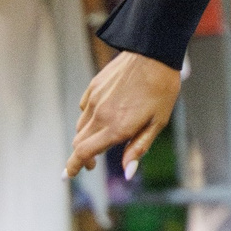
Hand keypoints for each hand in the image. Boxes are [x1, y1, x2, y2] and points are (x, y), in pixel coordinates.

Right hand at [67, 51, 183, 177]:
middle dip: (81, 157)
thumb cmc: (162, 90)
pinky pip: (84, 109)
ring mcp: (94, 100)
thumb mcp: (158, 123)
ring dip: (85, 138)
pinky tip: (103, 117)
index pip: (83, 152)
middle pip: (78, 143)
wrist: (153, 54)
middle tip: (92, 164)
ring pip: (80, 126)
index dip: (73, 166)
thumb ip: (139, 148)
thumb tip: (127, 173)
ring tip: (101, 141)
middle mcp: (100, 115)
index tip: (68, 175)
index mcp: (116, 128)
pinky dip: (88, 119)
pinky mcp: (93, 87)